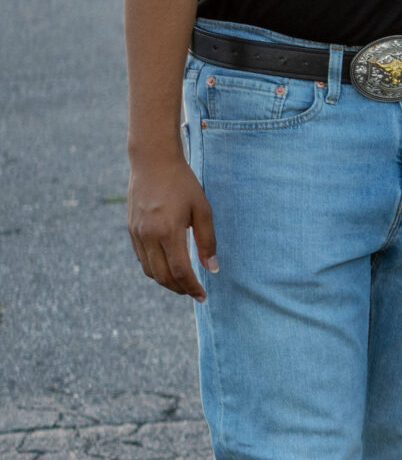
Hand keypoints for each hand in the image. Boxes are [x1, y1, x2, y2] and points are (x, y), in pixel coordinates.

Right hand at [128, 150, 216, 299]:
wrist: (152, 163)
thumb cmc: (183, 184)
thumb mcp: (203, 209)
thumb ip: (208, 240)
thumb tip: (212, 268)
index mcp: (168, 232)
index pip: (181, 271)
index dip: (192, 287)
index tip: (203, 296)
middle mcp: (149, 237)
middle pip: (163, 276)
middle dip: (180, 289)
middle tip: (195, 293)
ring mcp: (137, 234)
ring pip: (150, 270)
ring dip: (166, 282)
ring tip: (184, 283)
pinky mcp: (131, 231)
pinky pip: (142, 259)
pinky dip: (155, 269)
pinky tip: (169, 266)